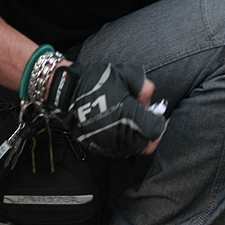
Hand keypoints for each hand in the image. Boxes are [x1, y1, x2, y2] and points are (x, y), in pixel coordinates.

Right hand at [46, 62, 166, 157]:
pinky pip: (117, 152)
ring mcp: (106, 140)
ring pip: (132, 150)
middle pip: (146, 145)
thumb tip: (151, 97)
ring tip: (133, 126)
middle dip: (150, 134)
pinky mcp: (96, 145)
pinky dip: (123, 145)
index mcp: (128, 113)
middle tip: (147, 123)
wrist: (65, 90)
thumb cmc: (95, 80)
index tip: (157, 116)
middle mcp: (118, 131)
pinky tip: (121, 131)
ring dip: (137, 140)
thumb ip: (143, 85)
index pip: (155, 130)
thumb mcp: (123, 73)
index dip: (159, 124)